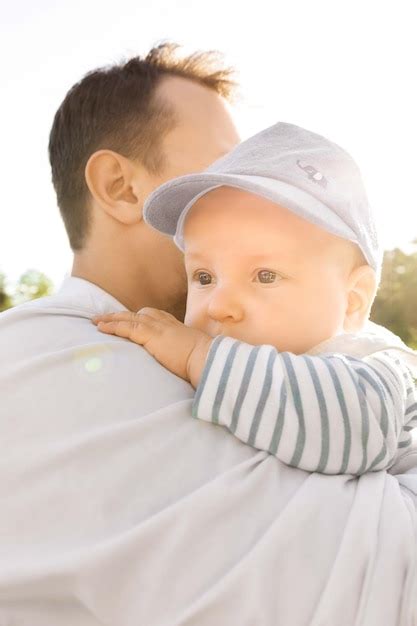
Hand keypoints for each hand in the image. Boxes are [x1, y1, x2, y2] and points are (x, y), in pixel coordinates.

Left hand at [92, 307, 212, 387]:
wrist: (208, 359)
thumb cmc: (205, 360)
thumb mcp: (193, 353)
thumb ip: (183, 354)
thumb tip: (183, 364)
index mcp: (176, 327)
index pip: (153, 316)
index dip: (138, 316)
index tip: (128, 317)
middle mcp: (166, 323)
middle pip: (138, 314)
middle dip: (121, 315)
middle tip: (105, 317)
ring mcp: (158, 328)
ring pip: (129, 319)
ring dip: (111, 319)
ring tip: (96, 321)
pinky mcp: (152, 336)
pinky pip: (127, 328)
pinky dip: (113, 327)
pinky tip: (102, 328)